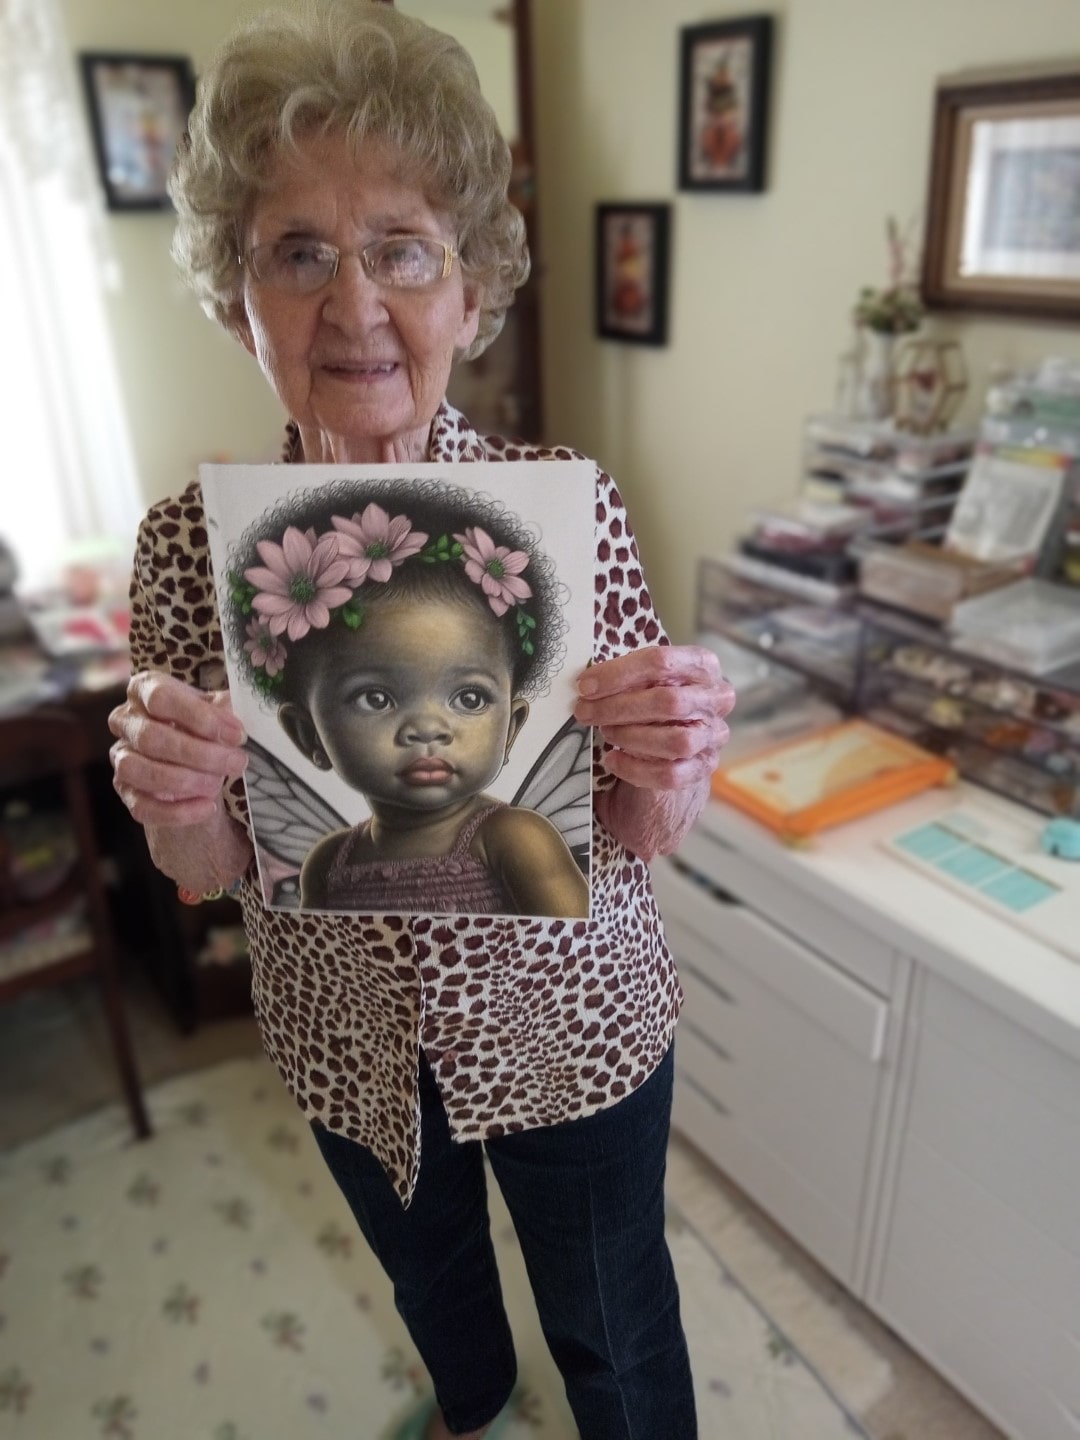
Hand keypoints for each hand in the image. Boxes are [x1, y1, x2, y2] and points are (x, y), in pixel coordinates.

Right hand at [108, 671, 248, 828]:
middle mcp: (125, 720)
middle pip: (151, 737)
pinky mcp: (125, 790)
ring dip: (183, 780)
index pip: (161, 698)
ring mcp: (121, 756)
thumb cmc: (205, 726)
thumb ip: (225, 711)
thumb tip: (233, 725)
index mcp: (145, 689)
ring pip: (138, 771)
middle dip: (199, 754)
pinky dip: (177, 812)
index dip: (200, 717)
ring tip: (218, 784)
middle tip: (236, 763)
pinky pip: (142, 807)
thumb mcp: (218, 710)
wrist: (196, 760)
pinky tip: (207, 807)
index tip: (237, 735)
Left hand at [573, 645, 733, 790]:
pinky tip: (613, 760)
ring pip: (675, 740)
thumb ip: (624, 678)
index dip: (618, 673)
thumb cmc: (649, 708)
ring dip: (630, 737)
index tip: (585, 685)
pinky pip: (670, 774)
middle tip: (584, 712)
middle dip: (619, 707)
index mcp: (701, 665)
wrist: (663, 766)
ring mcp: (712, 736)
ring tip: (606, 733)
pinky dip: (635, 768)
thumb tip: (587, 682)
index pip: (662, 662)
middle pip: (669, 701)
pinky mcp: (702, 769)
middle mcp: (715, 698)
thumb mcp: (641, 683)